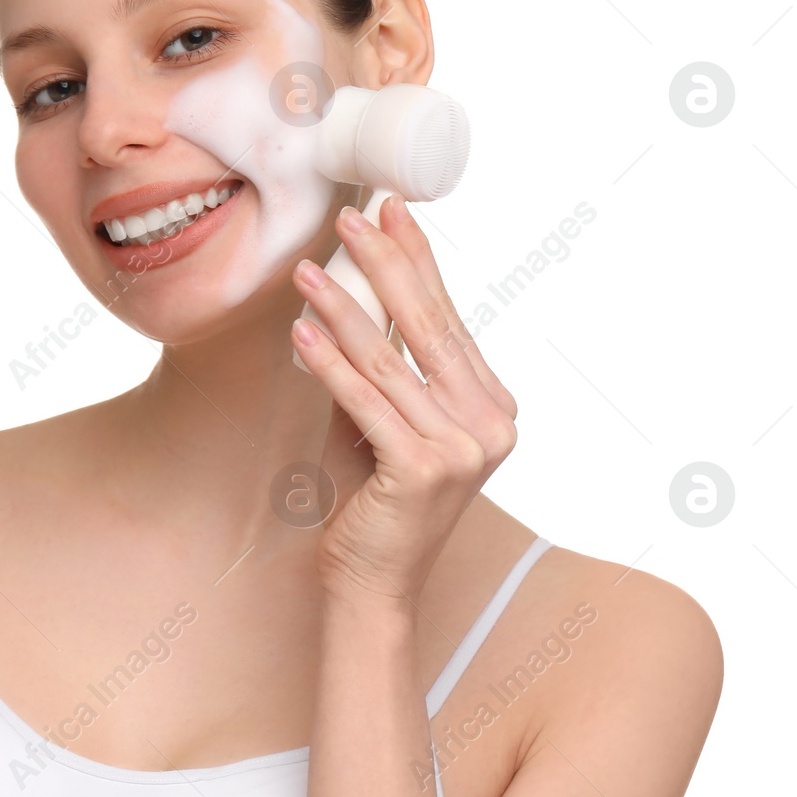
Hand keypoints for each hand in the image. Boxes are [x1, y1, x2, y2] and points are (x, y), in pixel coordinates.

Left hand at [290, 194, 517, 605]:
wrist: (372, 584)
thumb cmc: (372, 499)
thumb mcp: (382, 420)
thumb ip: (381, 367)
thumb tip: (347, 292)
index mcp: (492, 407)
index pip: (448, 319)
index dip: (419, 261)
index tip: (392, 211)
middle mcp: (491, 425)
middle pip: (428, 327)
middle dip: (385, 264)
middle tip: (352, 217)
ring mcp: (464, 450)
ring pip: (390, 361)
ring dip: (342, 308)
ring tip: (308, 270)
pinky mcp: (424, 470)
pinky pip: (366, 401)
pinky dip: (330, 363)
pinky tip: (303, 331)